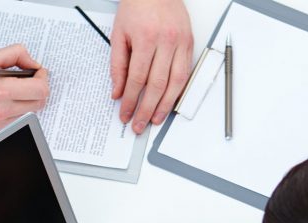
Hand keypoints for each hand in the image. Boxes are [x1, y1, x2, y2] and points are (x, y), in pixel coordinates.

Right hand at [0, 44, 48, 135]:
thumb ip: (13, 54)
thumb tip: (31, 62)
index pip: (40, 89)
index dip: (43, 78)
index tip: (37, 72)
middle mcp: (0, 110)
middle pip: (39, 103)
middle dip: (38, 89)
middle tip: (29, 80)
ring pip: (30, 113)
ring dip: (27, 100)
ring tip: (14, 90)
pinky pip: (16, 121)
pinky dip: (16, 110)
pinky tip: (4, 101)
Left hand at [110, 0, 192, 133]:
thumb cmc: (136, 7)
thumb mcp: (119, 34)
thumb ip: (118, 66)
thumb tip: (118, 92)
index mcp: (146, 38)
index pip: (137, 79)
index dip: (131, 101)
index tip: (125, 114)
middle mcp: (166, 41)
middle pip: (157, 85)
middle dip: (146, 109)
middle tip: (139, 125)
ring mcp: (181, 43)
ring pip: (175, 83)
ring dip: (165, 106)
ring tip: (155, 120)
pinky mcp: (189, 43)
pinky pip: (185, 73)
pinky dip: (177, 91)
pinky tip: (169, 102)